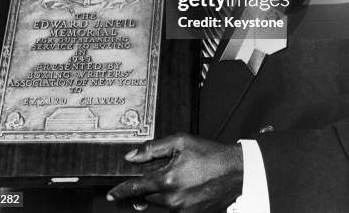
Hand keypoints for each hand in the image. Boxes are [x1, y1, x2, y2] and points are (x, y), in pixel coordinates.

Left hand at [107, 133, 242, 211]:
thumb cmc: (210, 154)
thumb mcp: (181, 142)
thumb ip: (153, 149)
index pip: (137, 187)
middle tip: (153, 177)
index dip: (122, 190)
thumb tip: (132, 156)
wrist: (236, 171)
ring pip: (160, 204)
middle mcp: (173, 199)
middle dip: (146, 187)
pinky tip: (183, 188)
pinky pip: (174, 210)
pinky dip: (173, 200)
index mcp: (168, 180)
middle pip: (147, 197)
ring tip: (174, 179)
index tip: (112, 194)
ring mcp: (183, 210)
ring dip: (160, 194)